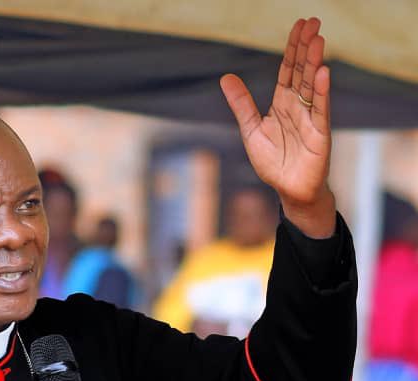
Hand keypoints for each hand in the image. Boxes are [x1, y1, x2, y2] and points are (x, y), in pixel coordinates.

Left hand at [220, 17, 335, 237]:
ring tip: (318, 39)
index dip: (292, 48)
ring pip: (312, 86)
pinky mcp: (319, 134)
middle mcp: (298, 106)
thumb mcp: (251, 130)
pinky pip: (320, 110)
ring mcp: (310, 118)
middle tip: (313, 22)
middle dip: (306, 47)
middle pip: (302, 72)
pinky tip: (323, 73)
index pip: (288, 70)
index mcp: (282, 103)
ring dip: (315, 63)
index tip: (299, 25)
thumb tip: (225, 77)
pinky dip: (322, 92)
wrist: (289, 190)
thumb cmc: (273, 163)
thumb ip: (241, 104)